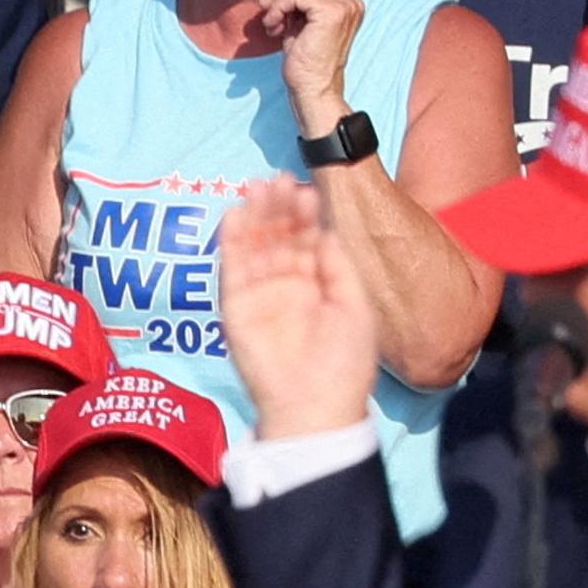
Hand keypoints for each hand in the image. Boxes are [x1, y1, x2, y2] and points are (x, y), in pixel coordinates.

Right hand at [220, 175, 377, 438]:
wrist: (316, 408)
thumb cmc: (344, 365)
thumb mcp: (356, 307)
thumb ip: (338, 266)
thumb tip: (324, 231)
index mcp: (318, 285)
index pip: (307, 239)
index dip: (305, 214)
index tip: (305, 188)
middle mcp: (287, 286)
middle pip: (278, 237)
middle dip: (277, 208)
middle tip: (277, 179)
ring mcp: (260, 296)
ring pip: (254, 247)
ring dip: (253, 217)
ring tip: (256, 187)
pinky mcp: (236, 310)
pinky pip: (231, 271)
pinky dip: (231, 243)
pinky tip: (235, 216)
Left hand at [258, 0, 363, 136]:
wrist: (314, 89)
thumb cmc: (305, 59)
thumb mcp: (303, 18)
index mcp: (349, 0)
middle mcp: (352, 0)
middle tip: (266, 4)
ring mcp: (345, 5)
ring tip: (271, 19)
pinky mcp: (333, 12)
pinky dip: (279, 6)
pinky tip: (274, 25)